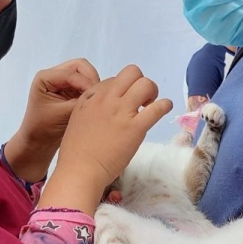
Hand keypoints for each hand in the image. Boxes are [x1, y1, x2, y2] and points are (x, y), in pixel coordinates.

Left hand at [5, 59, 100, 181]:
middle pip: (80, 66)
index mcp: (45, 77)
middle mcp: (53, 75)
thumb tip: (99, 94)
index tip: (97, 97)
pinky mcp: (70, 90)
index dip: (86, 83)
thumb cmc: (43, 128)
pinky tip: (94, 103)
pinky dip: (92, 91)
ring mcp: (62, 82)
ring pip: (85, 74)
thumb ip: (79, 102)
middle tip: (98, 97)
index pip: (72, 72)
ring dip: (92, 85)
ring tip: (95, 101)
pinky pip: (86, 83)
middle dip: (91, 79)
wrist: (38, 141)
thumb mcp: (62, 114)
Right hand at [39, 65, 172, 214]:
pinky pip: (158, 107)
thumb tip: (109, 108)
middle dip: (140, 82)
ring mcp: (121, 111)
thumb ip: (93, 109)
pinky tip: (164, 109)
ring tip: (150, 106)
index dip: (122, 90)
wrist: (80, 171)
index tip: (124, 103)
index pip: (113, 80)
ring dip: (152, 92)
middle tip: (142, 100)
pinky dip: (165, 105)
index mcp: (90, 97)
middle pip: (131, 73)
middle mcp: (106, 99)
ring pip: (145, 84)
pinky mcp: (136, 127)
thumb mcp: (78, 120)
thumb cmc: (77, 152)